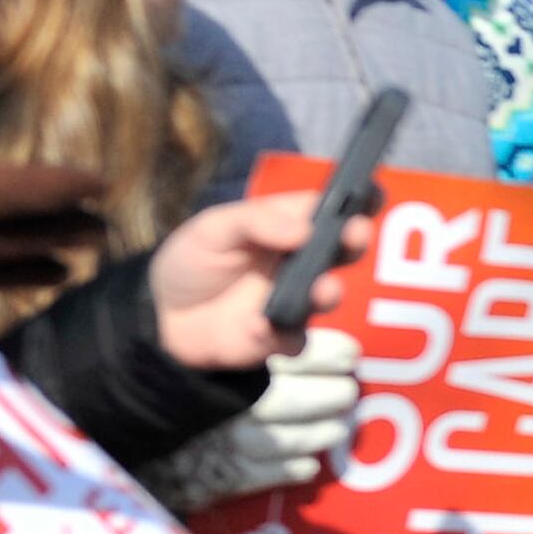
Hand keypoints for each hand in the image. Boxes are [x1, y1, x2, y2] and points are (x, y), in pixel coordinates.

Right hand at [144, 328, 362, 511]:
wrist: (114, 409)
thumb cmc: (165, 366)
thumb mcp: (207, 338)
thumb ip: (249, 330)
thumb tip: (294, 317)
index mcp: (240, 361)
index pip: (302, 353)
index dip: (332, 354)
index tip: (349, 354)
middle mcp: (243, 401)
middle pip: (307, 399)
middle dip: (334, 395)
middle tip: (346, 391)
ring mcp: (235, 441)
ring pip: (295, 439)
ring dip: (320, 433)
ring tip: (336, 427)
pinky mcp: (225, 475)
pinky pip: (269, 474)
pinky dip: (292, 468)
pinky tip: (308, 463)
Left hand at [148, 192, 374, 371]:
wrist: (160, 319)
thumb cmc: (191, 261)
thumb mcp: (212, 228)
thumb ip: (256, 222)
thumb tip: (305, 230)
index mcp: (287, 226)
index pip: (328, 207)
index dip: (356, 199)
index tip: (371, 194)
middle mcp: (300, 262)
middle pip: (341, 249)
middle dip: (354, 240)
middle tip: (354, 234)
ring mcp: (294, 301)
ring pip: (327, 296)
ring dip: (328, 292)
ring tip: (320, 290)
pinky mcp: (280, 338)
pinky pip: (295, 339)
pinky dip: (281, 335)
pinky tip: (256, 327)